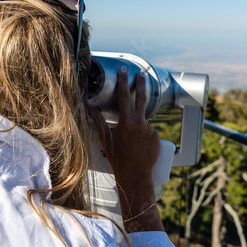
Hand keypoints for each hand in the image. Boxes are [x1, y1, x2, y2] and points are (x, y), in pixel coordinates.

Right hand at [107, 66, 163, 232]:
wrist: (135, 175)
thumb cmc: (117, 158)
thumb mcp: (105, 139)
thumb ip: (97, 121)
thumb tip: (89, 108)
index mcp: (126, 122)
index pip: (123, 97)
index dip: (123, 82)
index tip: (124, 70)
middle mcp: (140, 123)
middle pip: (141, 98)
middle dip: (140, 84)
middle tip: (140, 74)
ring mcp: (150, 130)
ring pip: (142, 121)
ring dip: (136, 126)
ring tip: (131, 143)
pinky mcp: (157, 137)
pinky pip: (149, 131)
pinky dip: (143, 135)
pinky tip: (138, 147)